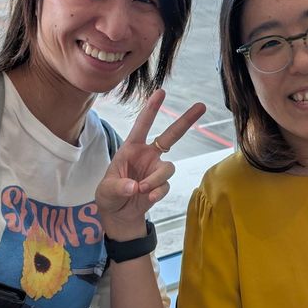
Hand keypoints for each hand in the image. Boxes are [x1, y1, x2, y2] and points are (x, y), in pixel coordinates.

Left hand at [95, 89, 205, 240]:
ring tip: (143, 190)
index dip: (151, 109)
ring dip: (156, 179)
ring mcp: (156, 170)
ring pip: (168, 168)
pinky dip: (157, 193)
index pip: (142, 125)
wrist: (119, 215)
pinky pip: (166, 186)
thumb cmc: (109, 196)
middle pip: (171, 135)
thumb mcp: (106, 191)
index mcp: (131, 148)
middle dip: (186, 120)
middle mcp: (148, 155)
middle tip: (201, 106)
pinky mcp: (162, 185)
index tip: (161, 92)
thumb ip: (118, 187)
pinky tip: (147, 198)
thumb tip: (134, 186)